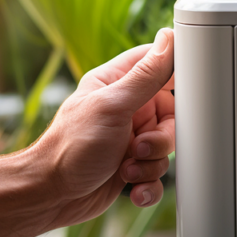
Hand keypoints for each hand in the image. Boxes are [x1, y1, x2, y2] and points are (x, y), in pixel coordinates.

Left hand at [30, 28, 174, 230]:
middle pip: (172, 115)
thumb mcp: (112, 106)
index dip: (177, 76)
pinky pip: (158, 173)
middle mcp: (127, 110)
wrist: (50, 197)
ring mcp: (130, 139)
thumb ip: (145, 75)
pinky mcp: (133, 166)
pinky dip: (149, 184)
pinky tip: (133, 188)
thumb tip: (168, 39)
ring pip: (167, 147)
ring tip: (127, 169)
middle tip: (141, 146)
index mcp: (118, 84)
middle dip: (162, 138)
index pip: (158, 65)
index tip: (187, 92)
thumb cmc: (71, 147)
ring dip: (152, 163)